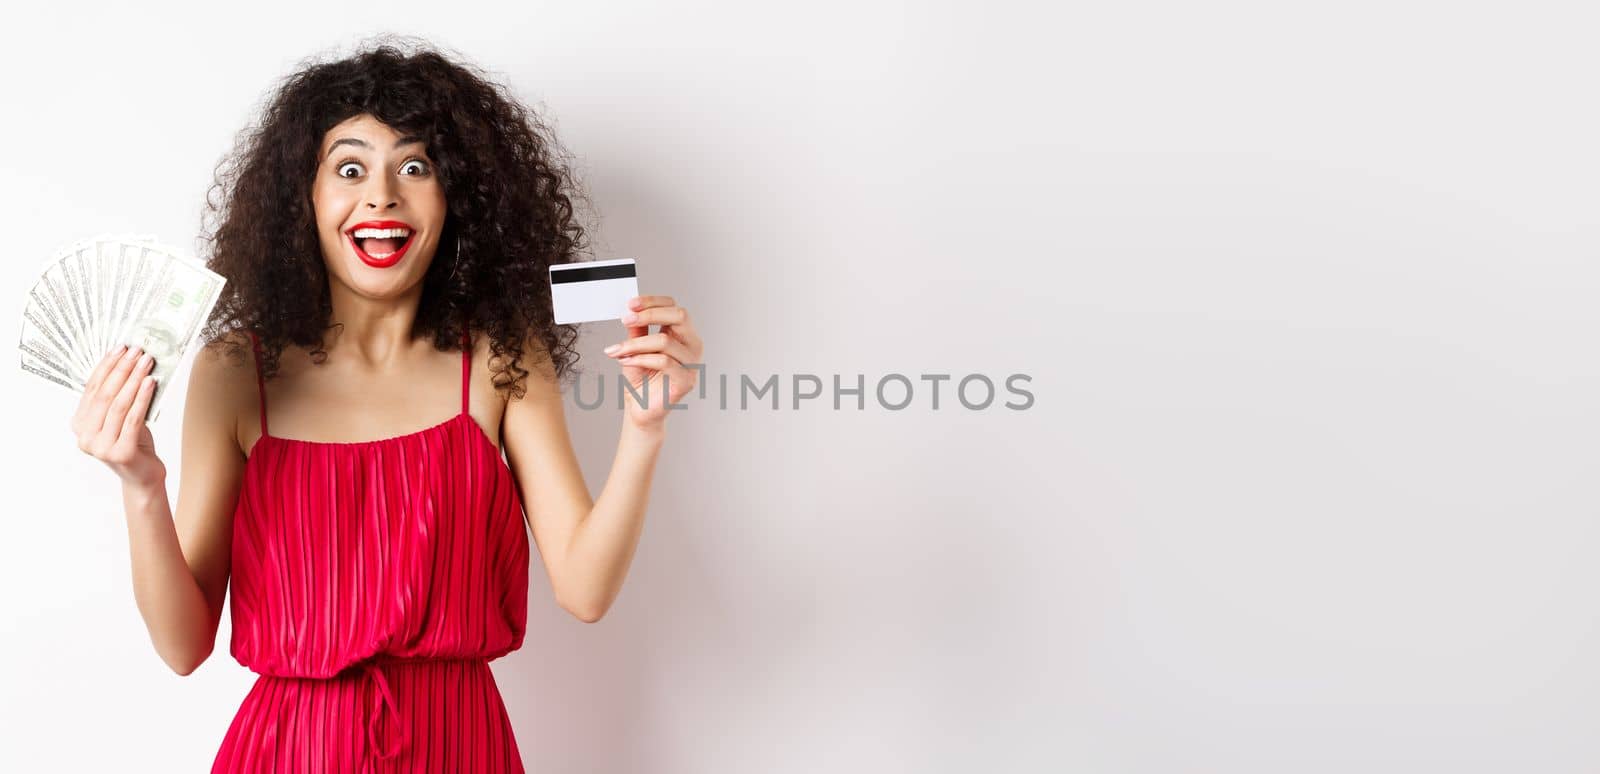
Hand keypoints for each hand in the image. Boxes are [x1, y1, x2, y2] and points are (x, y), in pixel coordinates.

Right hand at [71, 344, 165, 487]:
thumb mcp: (121, 417)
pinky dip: (142, 398)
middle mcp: (84, 436)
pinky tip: (151, 383)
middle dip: (122, 369)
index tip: (120, 348)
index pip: (92, 388)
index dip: (106, 366)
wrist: (142, 476)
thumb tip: (130, 362)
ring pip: (118, 405)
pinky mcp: (120, 453)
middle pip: (104, 395)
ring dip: (134, 380)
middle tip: (137, 351)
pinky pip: (133, 419)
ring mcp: (100, 446)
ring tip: (147, 363)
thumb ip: (117, 397)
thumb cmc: (133, 443)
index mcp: (79, 424)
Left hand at [604, 295, 704, 430]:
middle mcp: (691, 345)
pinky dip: (641, 359)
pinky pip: (664, 362)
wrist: (640, 408)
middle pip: (680, 316)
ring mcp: (692, 363)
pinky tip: (626, 361)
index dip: (653, 301)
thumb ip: (636, 329)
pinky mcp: (686, 381)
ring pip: (665, 341)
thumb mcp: (635, 348)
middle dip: (649, 314)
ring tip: (618, 350)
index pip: (674, 306)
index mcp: (682, 334)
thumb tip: (631, 310)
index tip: (630, 304)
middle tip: (626, 319)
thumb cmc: (641, 378)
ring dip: (636, 343)